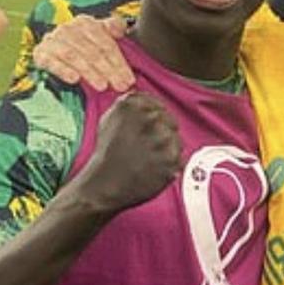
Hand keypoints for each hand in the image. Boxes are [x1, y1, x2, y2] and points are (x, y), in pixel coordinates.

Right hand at [32, 15, 134, 90]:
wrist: (55, 49)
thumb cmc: (85, 45)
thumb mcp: (101, 36)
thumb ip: (114, 28)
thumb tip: (119, 28)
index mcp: (85, 23)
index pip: (105, 42)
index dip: (119, 61)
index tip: (128, 78)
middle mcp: (67, 29)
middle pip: (92, 51)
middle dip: (108, 70)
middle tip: (119, 85)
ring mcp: (53, 41)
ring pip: (73, 56)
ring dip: (89, 72)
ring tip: (102, 85)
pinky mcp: (40, 53)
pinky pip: (52, 62)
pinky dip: (63, 70)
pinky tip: (74, 79)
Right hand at [79, 92, 181, 211]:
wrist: (104, 183)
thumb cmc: (106, 154)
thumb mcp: (110, 118)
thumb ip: (131, 104)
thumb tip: (147, 100)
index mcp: (133, 105)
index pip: (157, 104)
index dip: (155, 117)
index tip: (150, 128)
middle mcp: (150, 119)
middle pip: (169, 121)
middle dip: (161, 133)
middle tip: (147, 147)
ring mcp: (163, 140)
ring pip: (176, 139)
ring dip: (166, 148)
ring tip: (147, 158)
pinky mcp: (171, 160)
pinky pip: (179, 158)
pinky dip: (169, 164)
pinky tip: (152, 167)